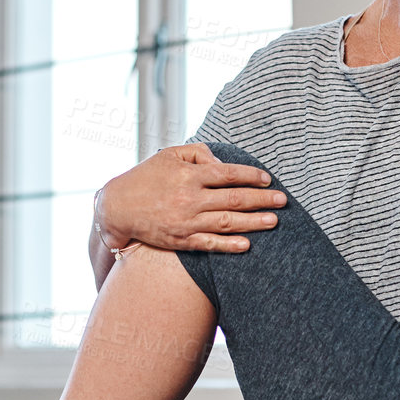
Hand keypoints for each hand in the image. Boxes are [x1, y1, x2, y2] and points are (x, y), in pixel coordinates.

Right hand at [97, 144, 287, 252]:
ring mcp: (185, 221)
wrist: (117, 208)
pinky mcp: (180, 240)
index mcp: (188, 175)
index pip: (227, 174)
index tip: (267, 179)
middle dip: (261, 199)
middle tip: (283, 201)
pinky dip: (229, 245)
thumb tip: (222, 162)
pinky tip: (247, 244)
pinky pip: (209, 244)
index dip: (250, 176)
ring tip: (274, 221)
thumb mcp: (169, 156)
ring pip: (226, 222)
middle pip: (233, 199)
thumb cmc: (146, 178)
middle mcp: (189, 198)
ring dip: (253, 222)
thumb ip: (198, 153)